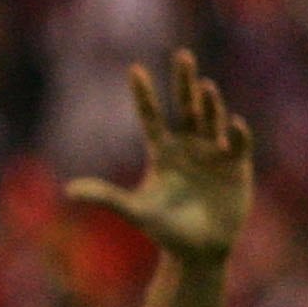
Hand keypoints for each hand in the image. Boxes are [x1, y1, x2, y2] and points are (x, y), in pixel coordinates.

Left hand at [64, 48, 253, 264]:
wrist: (198, 250)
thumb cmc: (165, 230)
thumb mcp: (135, 211)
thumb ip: (106, 197)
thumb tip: (69, 190)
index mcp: (163, 153)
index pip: (150, 117)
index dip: (143, 95)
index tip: (134, 69)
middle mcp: (189, 146)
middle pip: (186, 107)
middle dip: (184, 82)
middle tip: (182, 55)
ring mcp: (214, 153)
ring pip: (211, 120)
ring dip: (210, 105)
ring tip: (205, 88)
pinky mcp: (236, 166)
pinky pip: (238, 145)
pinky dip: (236, 135)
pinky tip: (232, 125)